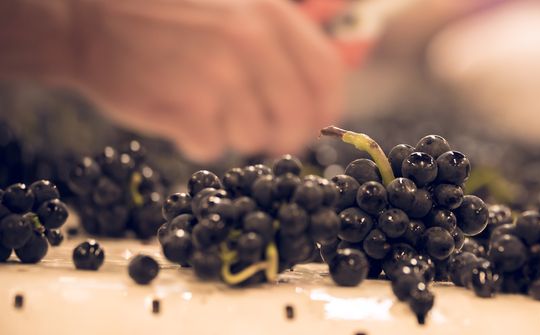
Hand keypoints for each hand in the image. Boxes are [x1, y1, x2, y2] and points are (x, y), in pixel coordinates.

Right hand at [70, 0, 343, 161]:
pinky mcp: (189, 111)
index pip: (328, 75)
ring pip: (255, 138)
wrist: (87, 23)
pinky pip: (213, 148)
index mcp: (269, 16)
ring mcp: (221, 79)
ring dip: (232, 134)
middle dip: (283, 137)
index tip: (314, 123)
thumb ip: (278, 40)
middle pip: (298, 119)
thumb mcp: (232, 7)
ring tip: (205, 107)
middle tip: (263, 136)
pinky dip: (196, 142)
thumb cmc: (165, 18)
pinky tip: (179, 116)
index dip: (325, 108)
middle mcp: (251, 44)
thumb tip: (320, 90)